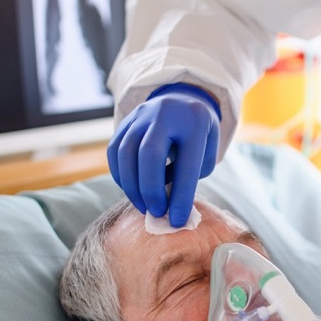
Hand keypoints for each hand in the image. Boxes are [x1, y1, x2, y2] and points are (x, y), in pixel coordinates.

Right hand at [106, 83, 220, 226]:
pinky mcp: (125, 121)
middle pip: (149, 153)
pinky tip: (132, 190)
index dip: (182, 196)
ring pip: (126, 152)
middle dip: (151, 189)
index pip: (187, 164)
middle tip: (157, 212)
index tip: (178, 220)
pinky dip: (121, 176)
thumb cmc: (198, 136)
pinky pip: (115, 151)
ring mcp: (141, 114)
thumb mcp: (206, 153)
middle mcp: (165, 113)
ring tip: (144, 206)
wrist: (183, 100)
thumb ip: (190, 176)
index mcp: (195, 122)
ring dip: (132, 186)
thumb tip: (168, 206)